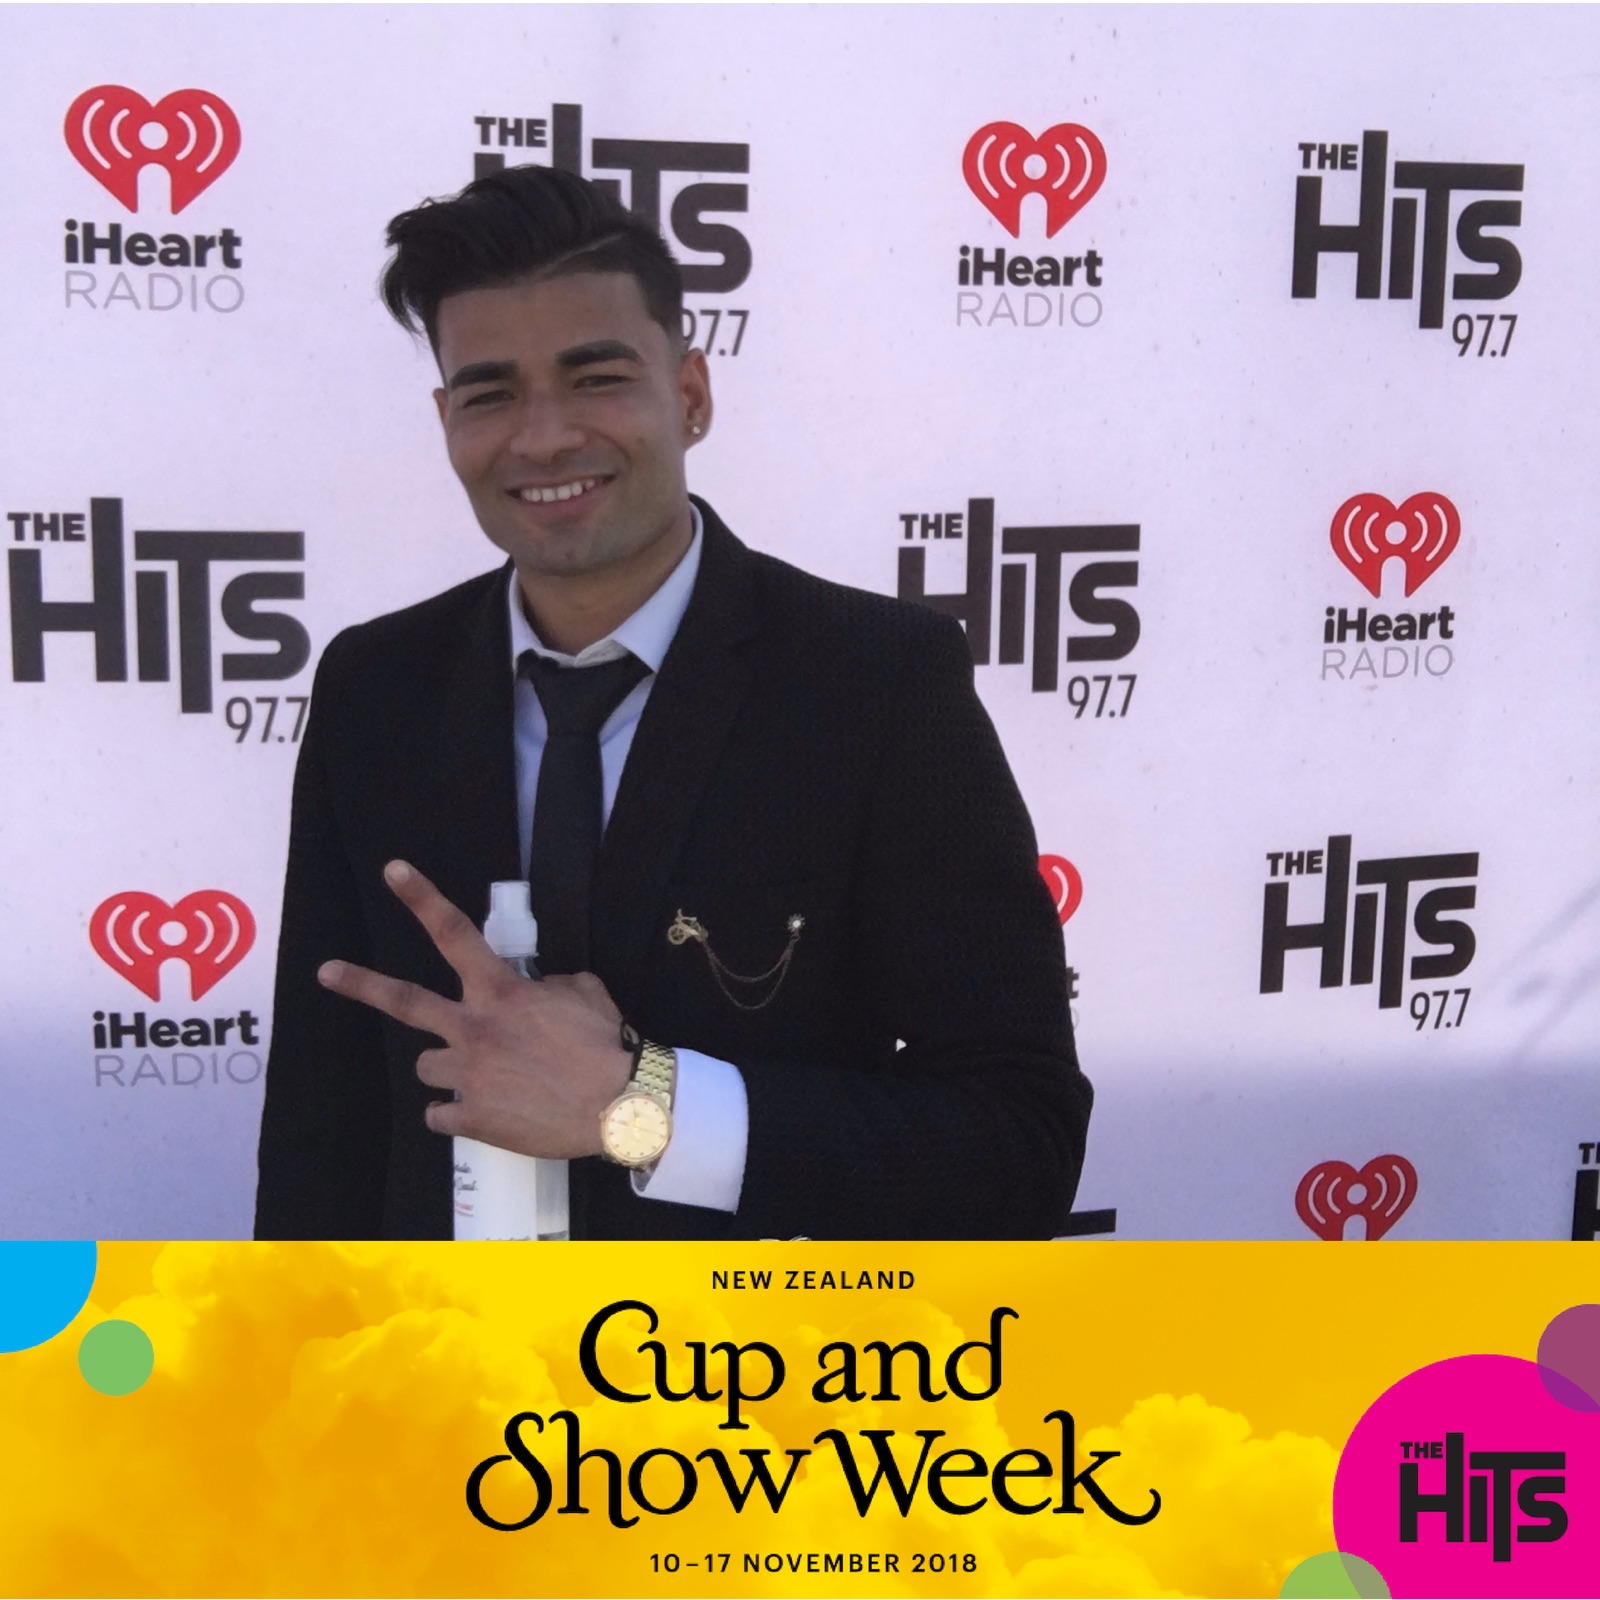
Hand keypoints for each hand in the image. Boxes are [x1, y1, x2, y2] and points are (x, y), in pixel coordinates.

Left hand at [318, 860, 632, 1156]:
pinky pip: (442, 1114)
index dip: (420, 898)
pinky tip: (489, 1112)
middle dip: (361, 984)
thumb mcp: (585, 993)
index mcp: (500, 993)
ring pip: (427, 1066)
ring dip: (448, 1067)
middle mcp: (473, 1029)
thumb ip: (550, 986)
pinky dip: (458, 1113)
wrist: (620, 1105)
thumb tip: (538, 990)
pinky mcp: (471, 1118)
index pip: (454, 933)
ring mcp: (468, 1076)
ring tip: (483, 1076)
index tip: (392, 871)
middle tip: (326, 971)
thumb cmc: (606, 1044)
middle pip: (405, 1002)